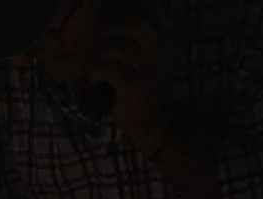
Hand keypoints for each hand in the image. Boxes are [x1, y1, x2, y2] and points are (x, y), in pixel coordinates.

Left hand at [91, 3, 169, 155]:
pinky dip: (96, 72)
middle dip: (113, 26)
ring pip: (119, 48)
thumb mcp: (143, 54)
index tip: (112, 6)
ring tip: (97, 60)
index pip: (156, 10)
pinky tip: (94, 80)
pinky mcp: (136, 88)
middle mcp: (165, 51)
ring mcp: (152, 70)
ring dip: (101, 52)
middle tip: (100, 34)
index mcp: (168, 38)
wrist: (147, 122)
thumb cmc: (139, 82)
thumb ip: (134, 32)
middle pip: (139, 25)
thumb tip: (109, 9)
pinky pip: (109, 70)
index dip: (137, 6)